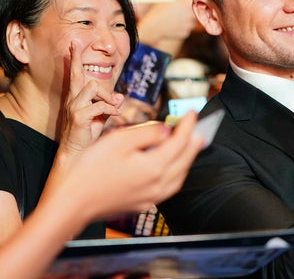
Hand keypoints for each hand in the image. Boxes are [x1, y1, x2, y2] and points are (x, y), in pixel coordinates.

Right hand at [46, 112, 202, 223]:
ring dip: (187, 158)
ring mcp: (152, 197)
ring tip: (190, 145)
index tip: (193, 112)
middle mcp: (158, 184)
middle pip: (185, 159)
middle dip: (193, 141)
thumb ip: (148, 133)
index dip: (188, 125)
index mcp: (155, 167)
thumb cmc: (91, 170)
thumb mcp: (119, 141)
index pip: (180, 141)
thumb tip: (167, 130)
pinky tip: (172, 167)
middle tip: (198, 127)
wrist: (72, 203)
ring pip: (180, 175)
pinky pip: (169, 187)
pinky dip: (177, 173)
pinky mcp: (143, 204)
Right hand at [58, 41, 124, 155]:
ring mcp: (75, 107)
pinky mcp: (79, 117)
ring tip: (113, 106)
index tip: (74, 43)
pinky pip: (99, 106)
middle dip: (78, 58)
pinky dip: (111, 109)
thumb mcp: (101, 116)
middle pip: (78, 74)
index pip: (77, 75)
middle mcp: (73, 99)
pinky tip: (115, 115)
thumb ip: (110, 105)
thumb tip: (120, 97)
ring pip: (92, 87)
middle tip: (75, 42)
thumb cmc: (87, 133)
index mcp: (78, 97)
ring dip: (107, 95)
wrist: (77, 154)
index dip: (76, 59)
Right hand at [137, 0, 197, 55]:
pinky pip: (187, 28)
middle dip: (190, 11)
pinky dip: (183, 26)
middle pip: (196, 11)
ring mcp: (189, 25)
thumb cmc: (160, 11)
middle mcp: (190, 15)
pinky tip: (174, 24)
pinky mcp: (186, 32)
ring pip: (192, 20)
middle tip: (179, 11)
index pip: (198, 2)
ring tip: (175, 17)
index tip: (186, 3)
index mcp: (186, 5)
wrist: (154, 27)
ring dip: (187, 19)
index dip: (195, 2)